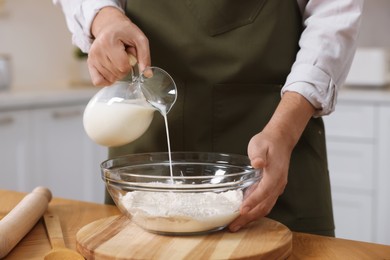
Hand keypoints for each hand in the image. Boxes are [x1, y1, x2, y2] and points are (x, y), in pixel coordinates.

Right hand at [88, 7, 150, 85]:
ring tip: (117, 59)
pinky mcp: (90, 63)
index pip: (123, 67)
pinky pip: (98, 81)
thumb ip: (145, 56)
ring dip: (117, 72)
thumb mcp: (140, 39)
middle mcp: (97, 51)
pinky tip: (111, 71)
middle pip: (117, 74)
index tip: (129, 55)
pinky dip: (107, 80)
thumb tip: (147, 74)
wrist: (110, 26)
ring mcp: (92, 58)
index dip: (130, 65)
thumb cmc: (125, 32)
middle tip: (123, 56)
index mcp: (108, 42)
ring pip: (110, 78)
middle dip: (124, 68)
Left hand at [228, 92, 314, 231]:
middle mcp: (278, 184)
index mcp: (275, 174)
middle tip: (233, 225)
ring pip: (265, 208)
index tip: (241, 210)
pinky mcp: (273, 189)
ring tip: (236, 225)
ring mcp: (276, 188)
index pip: (264, 191)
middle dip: (248, 217)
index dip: (253, 202)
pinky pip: (265, 204)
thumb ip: (258, 154)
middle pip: (264, 205)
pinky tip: (244, 216)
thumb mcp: (260, 144)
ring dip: (251, 218)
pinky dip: (255, 212)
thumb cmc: (268, 142)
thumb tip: (257, 163)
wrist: (280, 140)